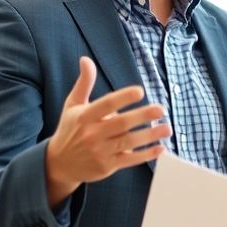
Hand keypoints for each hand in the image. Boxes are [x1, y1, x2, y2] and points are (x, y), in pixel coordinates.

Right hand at [45, 57, 170, 205]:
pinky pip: (130, 160)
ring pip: (128, 142)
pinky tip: (160, 148)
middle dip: (142, 116)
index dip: (123, 98)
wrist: (59, 163)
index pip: (106, 105)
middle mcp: (92, 134)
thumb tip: (86, 59)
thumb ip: (84, 83)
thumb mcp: (72, 105)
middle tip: (161, 109)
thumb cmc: (70, 129)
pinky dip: (146, 155)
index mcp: (84, 116)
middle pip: (121, 124)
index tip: (140, 91)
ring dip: (150, 135)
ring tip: (167, 128)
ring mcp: (100, 151)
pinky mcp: (107, 166)